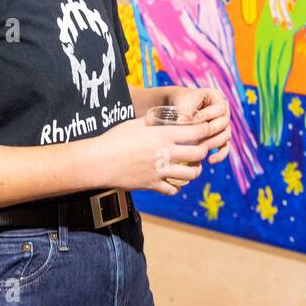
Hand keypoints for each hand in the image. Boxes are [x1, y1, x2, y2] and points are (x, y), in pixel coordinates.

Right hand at [90, 115, 207, 195]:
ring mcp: (160, 171)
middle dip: (203, 151)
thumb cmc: (114, 139)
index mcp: (163, 135)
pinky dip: (176, 187)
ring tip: (192, 168)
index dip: (206, 130)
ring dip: (195, 171)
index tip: (207, 130)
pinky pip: (173, 189)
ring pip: (191, 174)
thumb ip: (149, 121)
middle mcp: (165, 153)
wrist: (99, 161)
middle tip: (201, 150)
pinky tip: (173, 182)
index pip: (196, 132)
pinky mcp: (153, 184)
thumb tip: (155, 116)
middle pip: (198, 154)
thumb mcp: (133, 124)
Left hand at [168, 86, 231, 164]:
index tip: (193, 120)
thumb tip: (182, 123)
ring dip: (214, 143)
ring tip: (201, 150)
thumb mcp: (183, 104)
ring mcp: (224, 124)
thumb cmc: (181, 103)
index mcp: (217, 97)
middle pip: (224, 123)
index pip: (219, 108)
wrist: (179, 107)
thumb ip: (185, 113)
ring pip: (226, 135)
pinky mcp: (221, 136)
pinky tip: (210, 161)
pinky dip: (220, 154)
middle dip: (210, 132)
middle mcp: (224, 110)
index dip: (207, 115)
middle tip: (197, 139)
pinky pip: (225, 147)